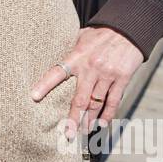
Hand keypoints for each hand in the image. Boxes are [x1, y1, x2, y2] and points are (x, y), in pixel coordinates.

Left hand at [30, 27, 144, 135]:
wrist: (129, 28)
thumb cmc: (102, 32)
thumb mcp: (82, 36)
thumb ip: (71, 51)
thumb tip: (57, 60)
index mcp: (77, 56)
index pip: (57, 72)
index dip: (45, 85)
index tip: (33, 97)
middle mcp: (92, 68)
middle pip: (79, 99)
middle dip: (73, 118)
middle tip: (67, 133)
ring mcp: (108, 74)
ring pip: (96, 103)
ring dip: (89, 120)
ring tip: (83, 131)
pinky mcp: (122, 78)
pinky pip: (114, 100)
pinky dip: (108, 114)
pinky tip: (102, 123)